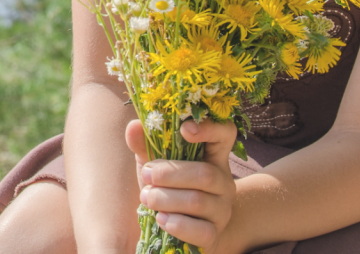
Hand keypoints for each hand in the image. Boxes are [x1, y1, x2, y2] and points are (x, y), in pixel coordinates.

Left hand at [125, 118, 237, 252]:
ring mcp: (222, 209)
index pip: (225, 133)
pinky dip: (176, 224)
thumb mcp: (156, 162)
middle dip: (169, 174)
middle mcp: (224, 180)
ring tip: (147, 198)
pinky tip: (160, 219)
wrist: (184, 225)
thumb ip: (145, 144)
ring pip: (197, 201)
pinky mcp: (214, 233)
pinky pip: (200, 231)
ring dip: (165, 198)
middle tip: (146, 175)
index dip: (210, 128)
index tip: (185, 129)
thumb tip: (134, 126)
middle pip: (205, 173)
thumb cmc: (169, 186)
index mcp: (213, 155)